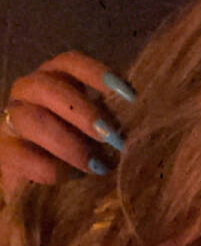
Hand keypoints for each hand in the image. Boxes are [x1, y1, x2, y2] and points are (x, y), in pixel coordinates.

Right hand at [0, 50, 134, 200]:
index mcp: (54, 79)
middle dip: (83, 112)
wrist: (39, 182)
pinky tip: (73, 177)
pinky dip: (50, 168)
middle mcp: (28, 92)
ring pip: (32, 119)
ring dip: (68, 143)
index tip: (128, 95)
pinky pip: (21, 154)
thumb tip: (140, 124)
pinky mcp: (2, 151)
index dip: (97, 73)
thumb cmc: (77, 149)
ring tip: (96, 166)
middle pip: (48, 88)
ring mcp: (11, 119)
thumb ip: (109, 121)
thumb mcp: (96, 132)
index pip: (69, 62)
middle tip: (111, 138)